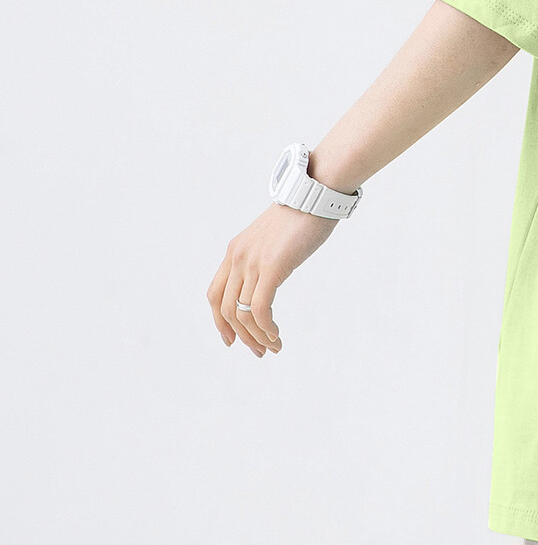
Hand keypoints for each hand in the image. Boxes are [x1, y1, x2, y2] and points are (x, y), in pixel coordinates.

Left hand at [207, 203, 337, 355]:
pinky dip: (266, 328)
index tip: (233, 340)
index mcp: (235, 250)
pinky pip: (259, 308)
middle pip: (226, 309)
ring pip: (242, 313)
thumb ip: (266, 257)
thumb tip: (272, 275)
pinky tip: (276, 334)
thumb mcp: (275, 238)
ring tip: (273, 347)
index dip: (220, 322)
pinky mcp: (271, 266)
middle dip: (241, 336)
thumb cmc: (304, 213)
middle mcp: (237, 257)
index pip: (215, 294)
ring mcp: (252, 262)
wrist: (316, 192)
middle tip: (260, 351)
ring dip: (257, 336)